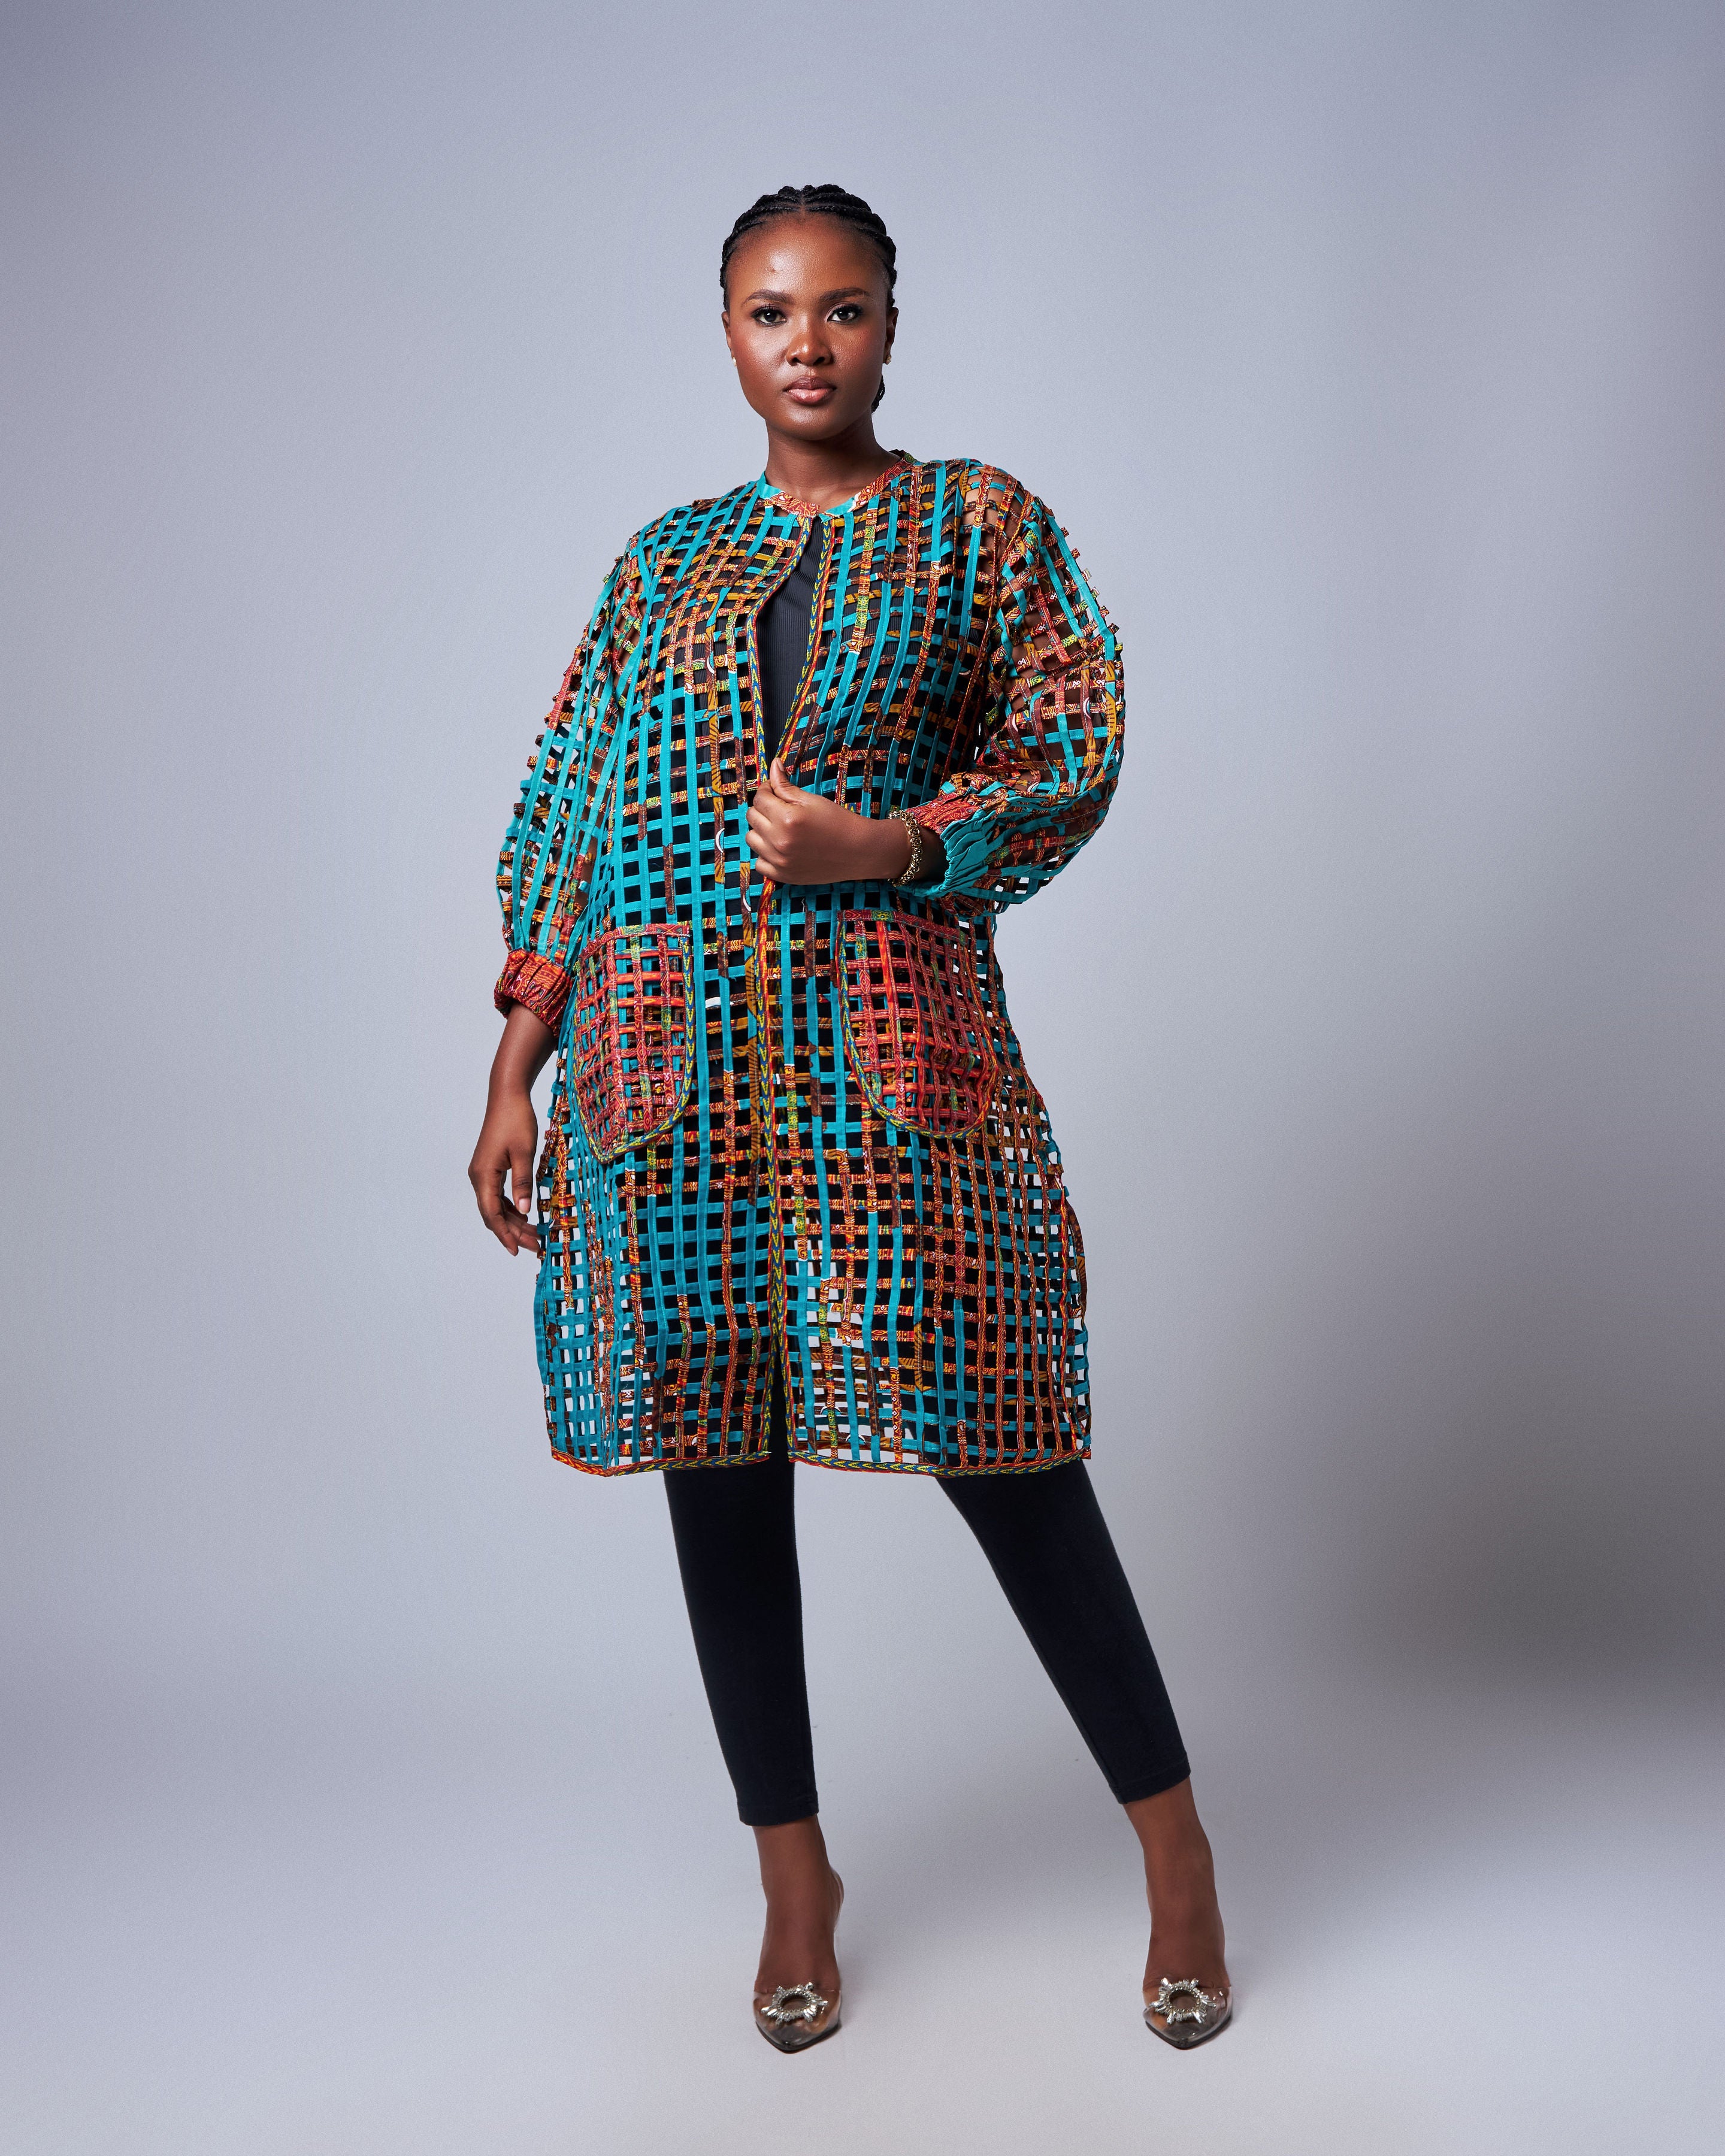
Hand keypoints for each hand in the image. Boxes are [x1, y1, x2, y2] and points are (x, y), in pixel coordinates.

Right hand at [469, 1002, 555, 1254]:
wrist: (507, 1095)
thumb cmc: (517, 1120)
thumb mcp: (524, 1153)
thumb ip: (524, 1183)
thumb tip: (525, 1211)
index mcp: (484, 1175)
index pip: (491, 1213)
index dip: (504, 1234)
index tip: (517, 1250)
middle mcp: (479, 1176)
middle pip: (493, 1213)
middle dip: (513, 1231)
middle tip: (535, 1246)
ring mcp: (483, 1172)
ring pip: (496, 1205)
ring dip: (513, 1221)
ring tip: (535, 1234)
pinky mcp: (490, 1167)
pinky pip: (498, 1194)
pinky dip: (511, 1207)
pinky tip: (526, 1214)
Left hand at [747, 758, 911, 884]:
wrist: (858, 852)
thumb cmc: (838, 822)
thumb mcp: (811, 800)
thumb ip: (786, 785)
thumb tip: (773, 765)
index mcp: (787, 818)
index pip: (760, 799)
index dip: (766, 790)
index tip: (775, 791)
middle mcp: (779, 841)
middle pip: (752, 817)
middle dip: (763, 808)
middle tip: (779, 808)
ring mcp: (779, 861)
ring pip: (751, 839)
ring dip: (761, 830)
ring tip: (779, 828)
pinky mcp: (783, 876)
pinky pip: (759, 863)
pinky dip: (765, 854)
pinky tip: (780, 848)